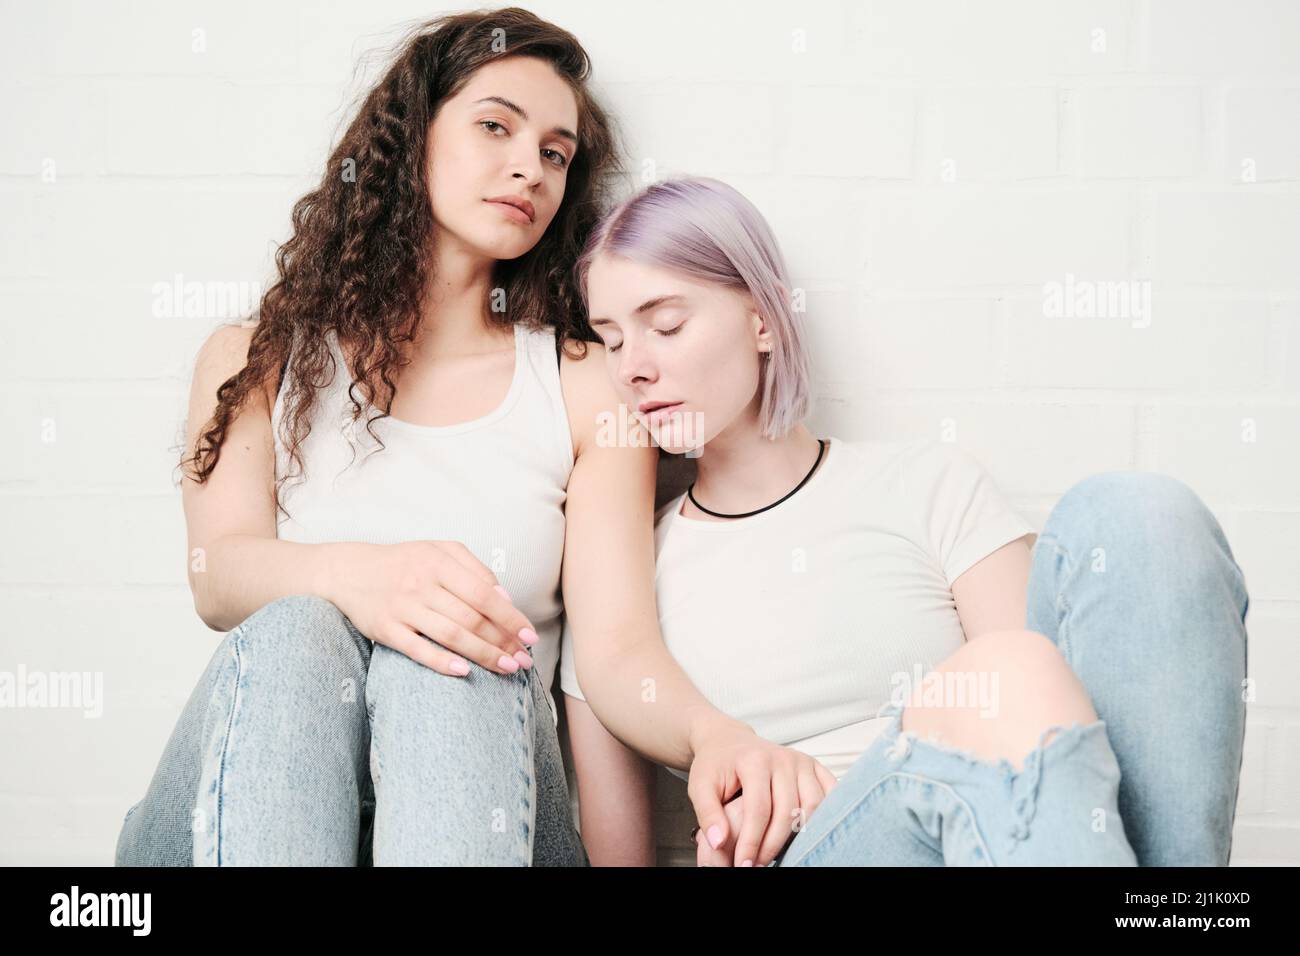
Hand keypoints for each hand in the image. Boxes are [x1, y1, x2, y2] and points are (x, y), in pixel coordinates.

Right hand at [326, 540, 537, 676]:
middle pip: (471, 619)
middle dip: (503, 642)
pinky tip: (464, 671)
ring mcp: (402, 608)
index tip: (530, 636)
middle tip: (524, 660)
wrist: (348, 571)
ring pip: (451, 635)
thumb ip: (475, 570)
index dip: (510, 617)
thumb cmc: (405, 562)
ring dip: (483, 654)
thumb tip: (506, 598)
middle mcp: (421, 584)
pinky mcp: (385, 630)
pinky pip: (417, 649)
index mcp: (439, 562)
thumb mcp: (440, 551)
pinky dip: (441, 662)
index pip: (484, 593)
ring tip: (507, 668)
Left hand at [687, 718, 837, 866]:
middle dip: (774, 845)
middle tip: (759, 864)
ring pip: (813, 806)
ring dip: (801, 835)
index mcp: (754, 760)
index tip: (744, 864)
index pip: (759, 810)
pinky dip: (828, 814)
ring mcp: (802, 761)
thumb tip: (719, 843)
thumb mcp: (700, 786)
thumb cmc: (715, 764)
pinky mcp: (814, 766)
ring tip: (782, 853)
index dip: (753, 842)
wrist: (728, 741)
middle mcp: (782, 758)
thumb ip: (708, 814)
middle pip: (789, 811)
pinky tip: (813, 832)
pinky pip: (831, 793)